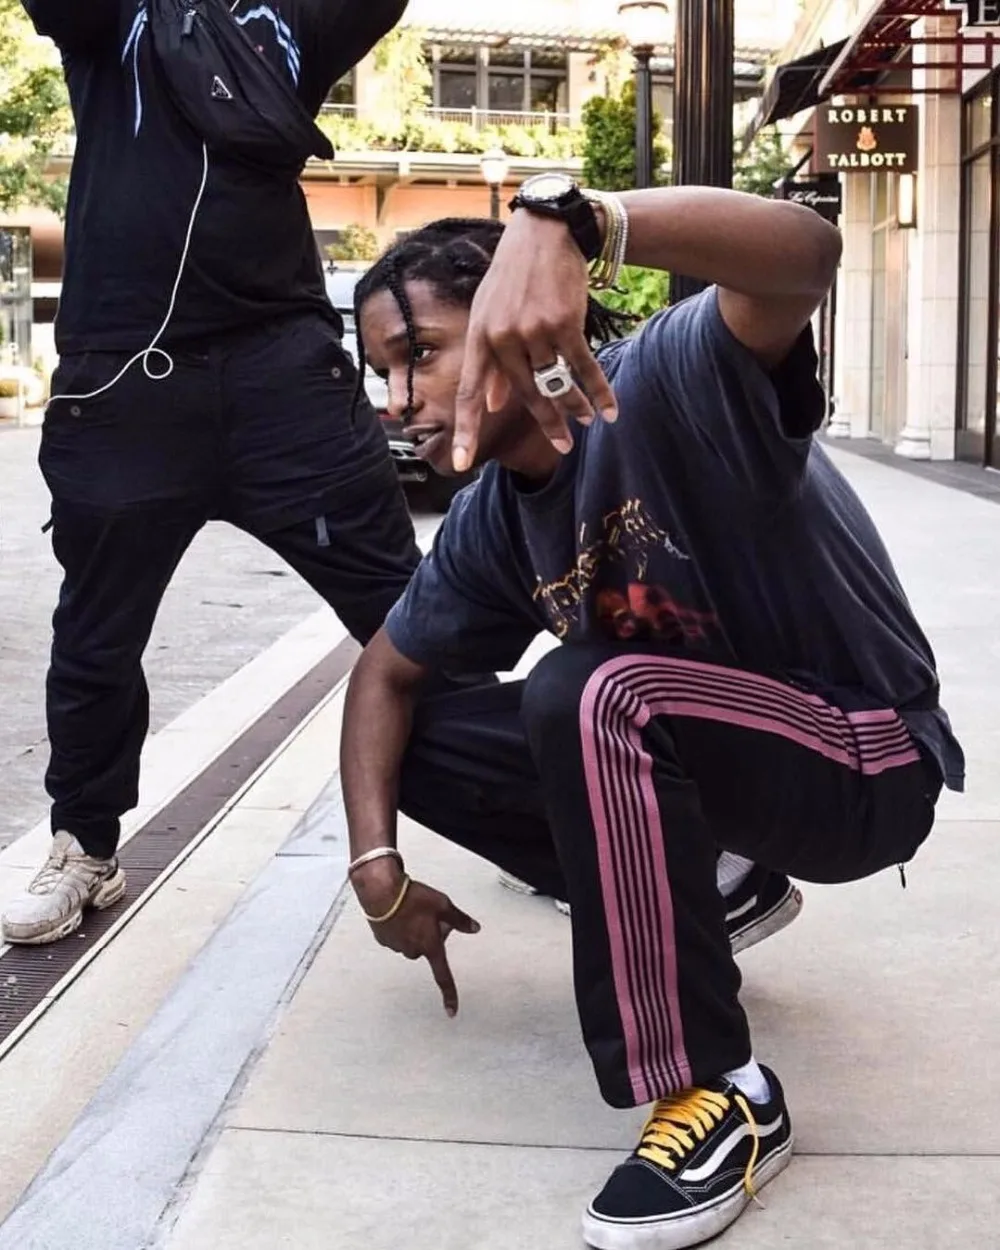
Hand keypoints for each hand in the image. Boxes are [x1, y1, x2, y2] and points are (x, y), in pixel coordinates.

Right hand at [356, 871, 480, 1017]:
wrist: (381, 891)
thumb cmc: (412, 898)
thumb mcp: (443, 905)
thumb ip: (460, 920)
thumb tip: (474, 928)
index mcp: (430, 947)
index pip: (443, 976)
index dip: (449, 995)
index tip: (452, 1012)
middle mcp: (413, 951)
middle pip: (426, 948)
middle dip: (429, 935)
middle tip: (429, 914)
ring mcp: (396, 946)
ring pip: (410, 941)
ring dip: (413, 929)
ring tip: (410, 908)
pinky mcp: (382, 939)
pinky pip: (395, 935)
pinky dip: (398, 926)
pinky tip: (398, 911)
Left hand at [452, 211, 618, 471]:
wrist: (547, 232)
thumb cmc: (516, 276)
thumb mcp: (491, 313)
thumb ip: (492, 362)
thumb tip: (492, 403)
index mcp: (479, 337)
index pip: (469, 392)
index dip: (466, 429)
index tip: (463, 463)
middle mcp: (502, 336)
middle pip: (526, 395)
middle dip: (549, 424)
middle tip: (564, 447)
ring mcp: (532, 330)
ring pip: (557, 384)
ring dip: (577, 407)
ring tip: (589, 421)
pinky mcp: (563, 323)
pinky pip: (583, 368)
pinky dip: (599, 391)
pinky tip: (609, 409)